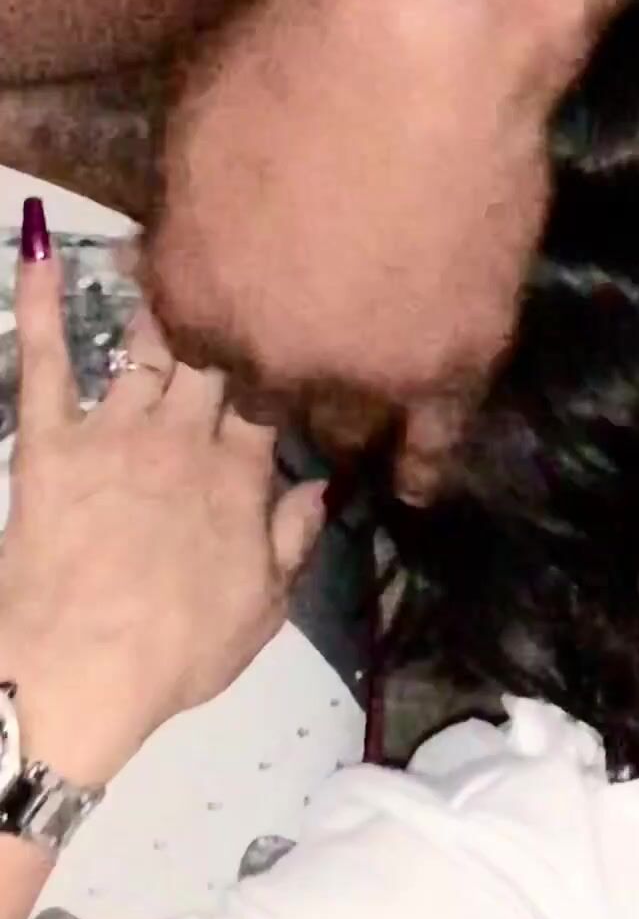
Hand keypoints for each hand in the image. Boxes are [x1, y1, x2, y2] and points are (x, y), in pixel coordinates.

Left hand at [0, 216, 325, 786]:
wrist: (77, 672)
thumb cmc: (178, 653)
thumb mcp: (264, 609)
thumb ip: (294, 539)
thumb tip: (322, 483)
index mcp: (241, 478)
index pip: (269, 400)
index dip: (281, 362)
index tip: (293, 328)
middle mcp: (185, 438)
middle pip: (215, 360)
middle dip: (229, 316)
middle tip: (239, 267)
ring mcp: (115, 431)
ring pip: (146, 347)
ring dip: (160, 300)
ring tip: (167, 246)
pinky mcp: (50, 438)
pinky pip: (46, 359)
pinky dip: (40, 302)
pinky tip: (35, 248)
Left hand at [142, 0, 592, 499]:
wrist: (426, 50)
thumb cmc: (297, 56)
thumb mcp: (196, 126)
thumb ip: (192, 215)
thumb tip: (199, 242)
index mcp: (191, 298)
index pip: (194, 350)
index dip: (227, 324)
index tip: (250, 306)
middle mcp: (265, 359)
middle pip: (265, 398)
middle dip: (283, 370)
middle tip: (314, 339)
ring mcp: (361, 375)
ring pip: (345, 426)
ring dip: (349, 412)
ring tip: (362, 408)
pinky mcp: (454, 369)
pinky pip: (436, 444)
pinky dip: (425, 466)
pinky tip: (419, 486)